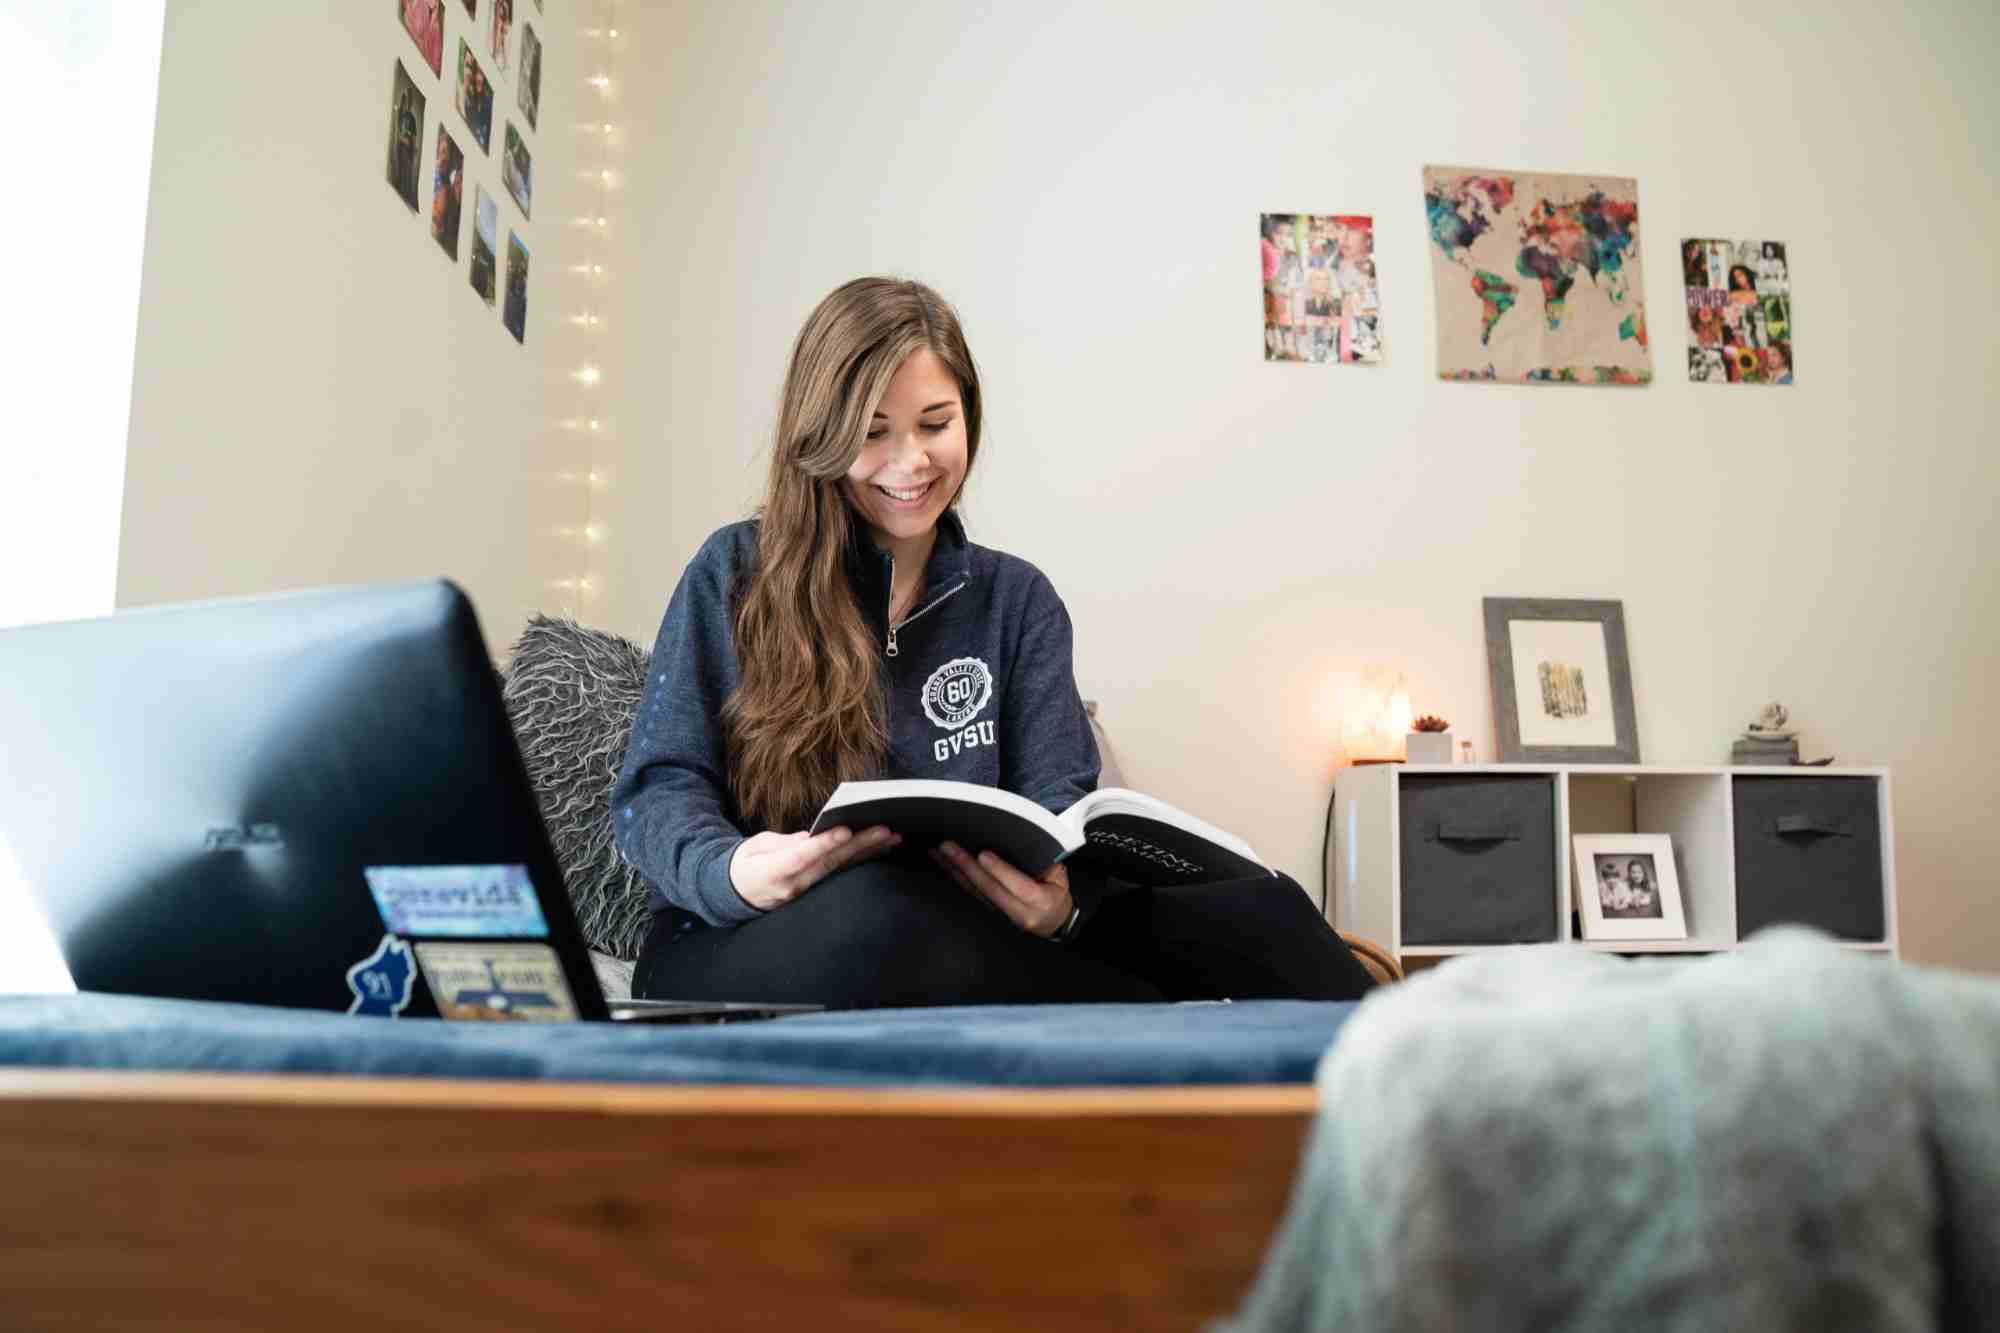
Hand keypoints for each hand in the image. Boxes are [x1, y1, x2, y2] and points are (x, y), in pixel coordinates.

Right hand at [729, 825, 899, 911]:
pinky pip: (840, 875)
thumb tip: (810, 839)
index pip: (803, 856)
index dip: (824, 844)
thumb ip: (784, 843)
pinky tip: (880, 850)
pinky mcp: (815, 893)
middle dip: (859, 845)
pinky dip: (860, 861)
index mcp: (774, 871)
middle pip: (830, 863)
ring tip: (892, 838)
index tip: (845, 830)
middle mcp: (794, 885)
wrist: (737, 895)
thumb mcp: (756, 846)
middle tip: (885, 829)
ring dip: (868, 853)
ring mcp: (807, 892)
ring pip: (841, 870)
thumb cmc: (746, 863)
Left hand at [931, 842, 1072, 937]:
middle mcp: (1020, 912)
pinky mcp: (991, 912)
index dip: (1000, 870)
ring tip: (938, 852)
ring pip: (975, 892)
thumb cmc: (1057, 894)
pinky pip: (972, 894)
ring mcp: (1003, 915)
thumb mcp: (1060, 877)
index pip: (1019, 886)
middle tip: (948, 847)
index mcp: (1041, 901)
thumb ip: (1044, 863)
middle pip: (990, 889)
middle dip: (967, 866)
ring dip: (954, 871)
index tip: (982, 854)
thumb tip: (1021, 843)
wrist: (1054, 923)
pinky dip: (957, 878)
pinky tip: (944, 865)